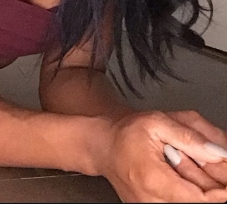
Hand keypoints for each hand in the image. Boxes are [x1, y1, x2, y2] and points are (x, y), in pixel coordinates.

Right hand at [98, 110, 226, 202]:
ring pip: (190, 202)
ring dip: (202, 188)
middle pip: (198, 202)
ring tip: (187, 162)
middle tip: (216, 163)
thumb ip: (189, 136)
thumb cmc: (126, 132)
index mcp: (153, 179)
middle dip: (214, 184)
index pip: (200, 198)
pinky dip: (189, 190)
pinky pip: (179, 202)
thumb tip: (219, 153)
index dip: (222, 191)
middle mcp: (152, 201)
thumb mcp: (157, 123)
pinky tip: (183, 173)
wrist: (103, 146)